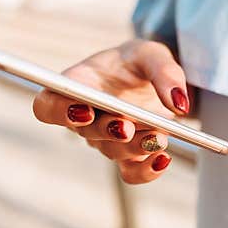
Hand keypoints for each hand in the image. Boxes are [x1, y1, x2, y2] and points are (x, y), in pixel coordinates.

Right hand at [32, 39, 189, 183]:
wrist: (155, 80)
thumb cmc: (140, 62)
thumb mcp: (153, 54)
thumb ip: (165, 72)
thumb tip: (179, 103)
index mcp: (78, 85)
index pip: (48, 104)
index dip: (59, 111)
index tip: (85, 111)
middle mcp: (86, 116)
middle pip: (85, 132)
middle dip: (107, 131)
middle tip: (127, 127)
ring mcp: (106, 139)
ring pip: (113, 151)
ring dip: (135, 146)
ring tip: (158, 136)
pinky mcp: (128, 155)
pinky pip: (131, 173)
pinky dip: (147, 171)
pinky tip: (163, 160)